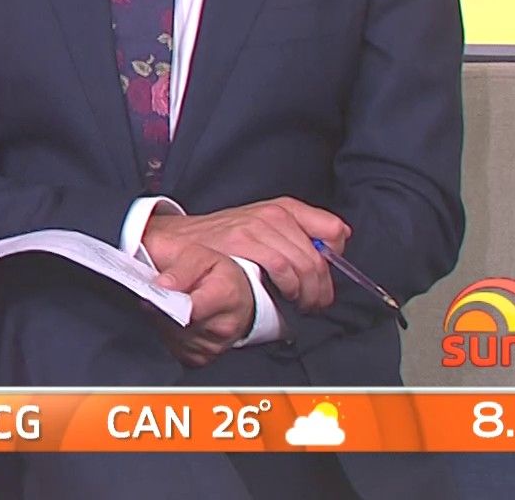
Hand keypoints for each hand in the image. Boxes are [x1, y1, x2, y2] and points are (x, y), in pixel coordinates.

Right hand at [141, 197, 348, 311]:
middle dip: (322, 287)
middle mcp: (273, 213)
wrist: (178, 241)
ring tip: (302, 305)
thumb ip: (299, 234)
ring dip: (309, 292)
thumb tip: (336, 249)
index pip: (333, 230)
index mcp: (284, 208)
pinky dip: (290, 287)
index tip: (326, 278)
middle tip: (316, 303)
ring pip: (304, 263)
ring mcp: (257, 226)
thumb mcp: (264, 228)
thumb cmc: (223, 240)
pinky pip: (282, 266)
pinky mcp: (243, 240)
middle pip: (318, 256)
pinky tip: (286, 297)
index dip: (336, 259)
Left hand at [153, 245, 254, 367]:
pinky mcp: (202, 359)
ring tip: (170, 306)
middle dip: (160, 309)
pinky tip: (175, 321)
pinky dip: (169, 336)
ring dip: (163, 322)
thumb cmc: (218, 274)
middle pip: (177, 324)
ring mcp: (214, 346)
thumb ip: (179, 268)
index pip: (191, 308)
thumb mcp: (199, 256)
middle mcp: (224, 325)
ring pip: (172, 338)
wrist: (238, 294)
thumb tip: (162, 285)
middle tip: (159, 295)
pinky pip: (174, 350)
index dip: (166, 301)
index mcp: (226, 294)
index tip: (154, 292)